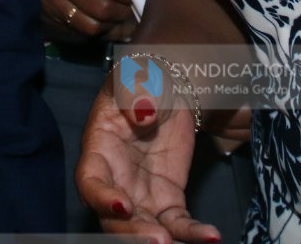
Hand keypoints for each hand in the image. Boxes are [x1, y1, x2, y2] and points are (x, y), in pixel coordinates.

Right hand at [39, 0, 138, 42]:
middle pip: (98, 7)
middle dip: (124, 9)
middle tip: (138, 3)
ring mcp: (50, 2)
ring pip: (92, 26)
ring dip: (115, 24)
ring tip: (127, 14)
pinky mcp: (49, 19)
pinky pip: (82, 35)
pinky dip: (102, 33)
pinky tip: (113, 24)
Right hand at [78, 68, 218, 241]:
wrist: (167, 92)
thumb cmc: (141, 81)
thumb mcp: (134, 74)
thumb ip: (134, 89)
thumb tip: (144, 114)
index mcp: (99, 151)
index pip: (90, 182)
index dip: (101, 197)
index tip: (123, 205)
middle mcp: (115, 181)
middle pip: (114, 219)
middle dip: (132, 234)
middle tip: (158, 241)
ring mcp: (141, 196)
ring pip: (145, 229)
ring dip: (159, 241)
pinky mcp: (168, 201)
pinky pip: (178, 224)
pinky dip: (192, 233)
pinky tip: (210, 236)